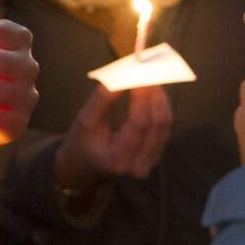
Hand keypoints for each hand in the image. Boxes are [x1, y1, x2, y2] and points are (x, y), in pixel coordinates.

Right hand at [54, 83, 174, 191]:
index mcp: (117, 159)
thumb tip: (122, 76)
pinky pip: (163, 129)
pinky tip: (152, 95)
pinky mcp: (154, 157)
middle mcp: (137, 165)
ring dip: (160, 99)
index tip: (139, 76)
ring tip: (150, 81)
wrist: (82, 170)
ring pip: (165, 125)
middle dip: (155, 95)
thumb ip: (102, 99)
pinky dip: (159, 109)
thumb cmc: (80, 143)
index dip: (142, 97)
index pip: (139, 124)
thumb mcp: (84, 120)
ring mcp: (149, 163)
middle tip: (148, 73)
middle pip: (158, 124)